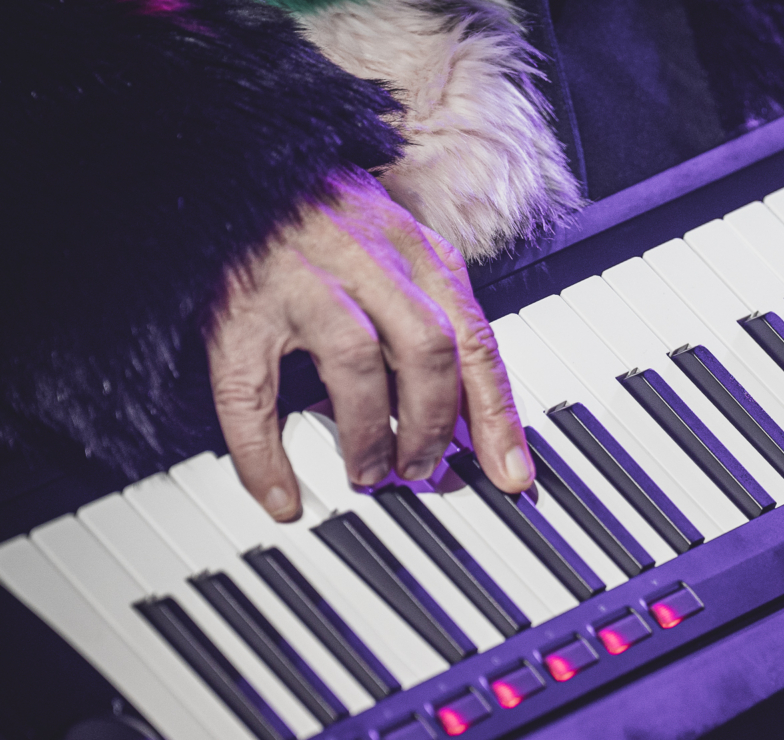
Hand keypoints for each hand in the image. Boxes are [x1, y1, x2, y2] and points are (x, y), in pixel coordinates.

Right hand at [207, 169, 533, 520]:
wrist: (231, 161)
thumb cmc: (323, 218)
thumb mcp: (397, 248)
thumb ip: (435, 318)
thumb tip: (469, 416)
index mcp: (414, 251)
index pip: (474, 340)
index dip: (496, 416)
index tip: (511, 475)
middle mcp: (364, 262)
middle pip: (428, 351)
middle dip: (434, 425)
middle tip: (424, 471)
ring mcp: (299, 282)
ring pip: (357, 365)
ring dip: (370, 434)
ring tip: (370, 473)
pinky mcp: (236, 309)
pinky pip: (251, 393)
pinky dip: (265, 453)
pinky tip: (280, 493)